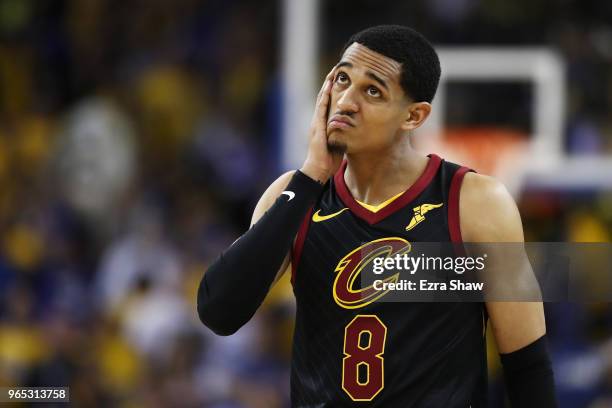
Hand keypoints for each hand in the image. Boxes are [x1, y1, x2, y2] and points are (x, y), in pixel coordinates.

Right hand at [300, 68, 343, 182]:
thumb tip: (353, 129)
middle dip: (329, 83)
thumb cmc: (329, 160)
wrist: (318, 170)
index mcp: (323, 124)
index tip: (340, 79)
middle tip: (336, 69)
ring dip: (326, 85)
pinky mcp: (317, 127)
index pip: (328, 103)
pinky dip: (324, 96)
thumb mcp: (339, 142)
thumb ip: (343, 134)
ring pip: (322, 99)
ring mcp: (316, 123)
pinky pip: (321, 108)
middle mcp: (318, 121)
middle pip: (324, 97)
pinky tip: (328, 87)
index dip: (333, 91)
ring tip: (332, 73)